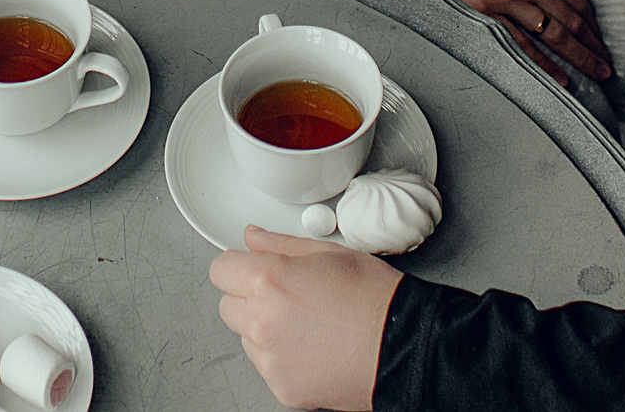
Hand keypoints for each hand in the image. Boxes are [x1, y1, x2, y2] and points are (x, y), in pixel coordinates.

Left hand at [212, 226, 399, 410]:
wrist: (403, 346)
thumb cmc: (374, 299)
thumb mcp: (329, 254)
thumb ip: (280, 244)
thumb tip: (253, 238)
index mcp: (268, 280)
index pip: (220, 270)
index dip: (238, 266)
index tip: (251, 269)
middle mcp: (261, 321)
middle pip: (228, 305)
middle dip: (249, 298)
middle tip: (286, 296)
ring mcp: (269, 358)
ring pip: (246, 337)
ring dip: (264, 329)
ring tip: (307, 323)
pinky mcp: (281, 386)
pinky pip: (266, 365)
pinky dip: (282, 357)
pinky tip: (313, 346)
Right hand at [387, 0, 611, 82]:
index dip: (592, 22)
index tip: (600, 36)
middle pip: (571, 21)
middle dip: (593, 45)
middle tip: (607, 64)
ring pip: (553, 36)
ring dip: (578, 58)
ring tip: (595, 72)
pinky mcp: (483, 13)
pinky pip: (521, 45)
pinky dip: (543, 64)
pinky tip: (560, 77)